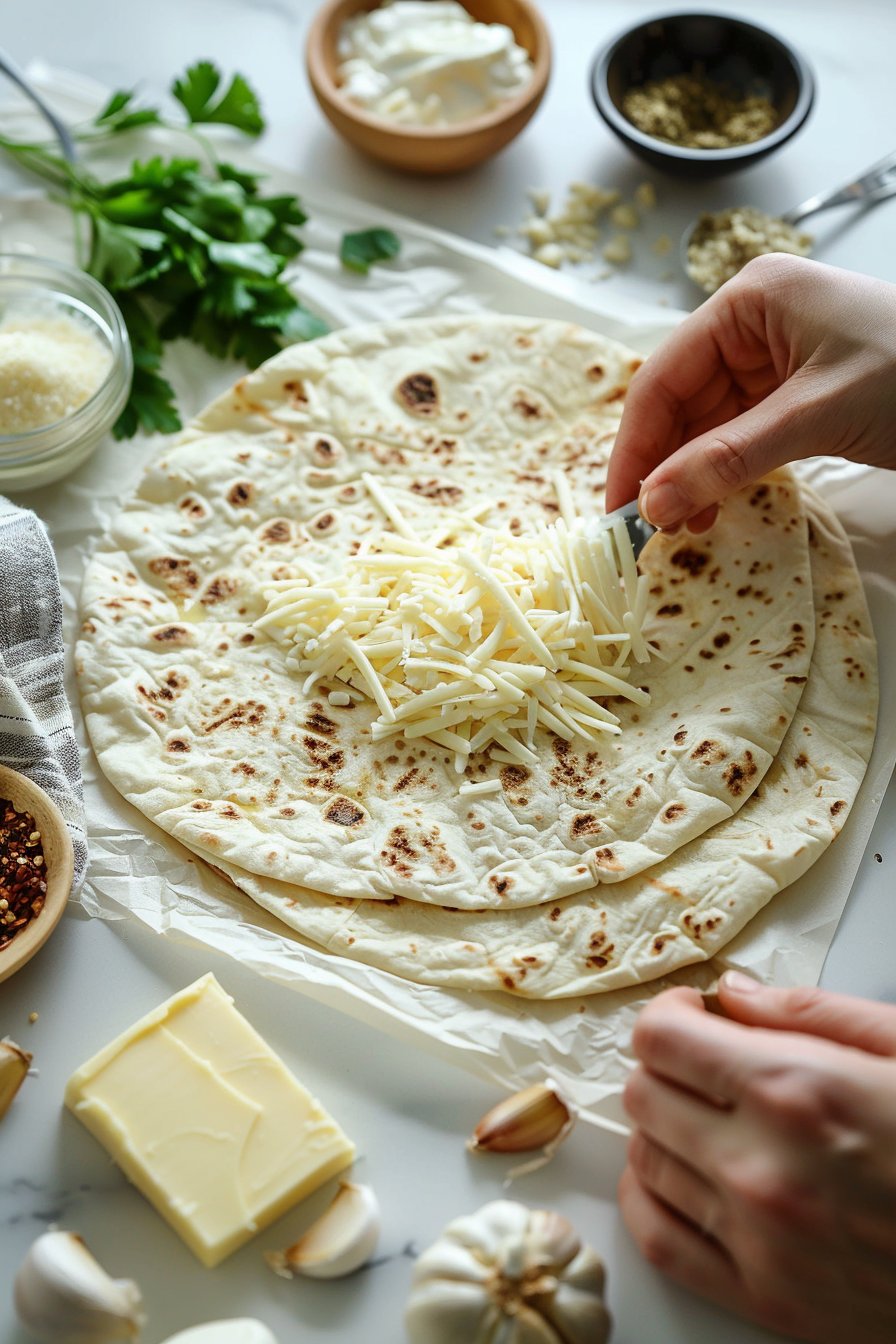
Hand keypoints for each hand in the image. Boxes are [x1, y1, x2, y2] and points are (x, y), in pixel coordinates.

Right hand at [605, 255, 895, 531]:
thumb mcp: (816, 415)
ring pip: (705, 425)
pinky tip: (714, 508)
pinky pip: (738, 435)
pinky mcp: (793, 393)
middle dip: (662, 466)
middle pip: (679, 403)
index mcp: (750, 300)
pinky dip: (722, 473)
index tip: (620, 507)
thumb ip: (729, 459)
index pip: (665, 377)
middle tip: (647, 529)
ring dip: (690, 476)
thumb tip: (654, 504)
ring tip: (686, 528)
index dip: (636, 446)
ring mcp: (774, 358)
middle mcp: (753, 323)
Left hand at [619, 973, 895, 1342]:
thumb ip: (810, 1013)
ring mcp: (761, 1242)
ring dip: (663, 1128)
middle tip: (705, 1062)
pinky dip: (650, 1200)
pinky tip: (678, 1177)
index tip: (693, 1016)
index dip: (671, 1015)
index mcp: (796, 1092)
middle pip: (644, 1095)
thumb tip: (735, 996)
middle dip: (667, 1066)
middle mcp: (763, 1168)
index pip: (661, 1039)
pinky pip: (661, 1242)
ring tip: (705, 1116)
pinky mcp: (769, 1301)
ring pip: (645, 1161)